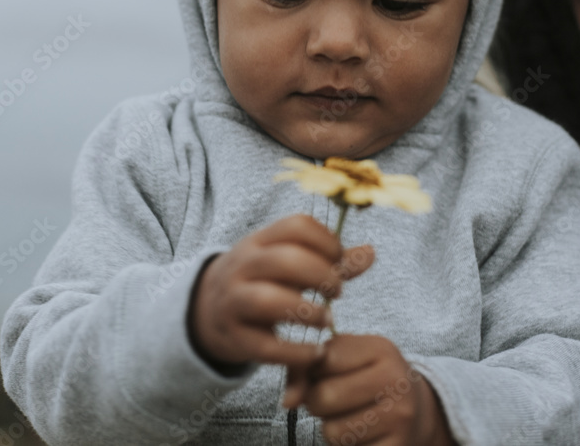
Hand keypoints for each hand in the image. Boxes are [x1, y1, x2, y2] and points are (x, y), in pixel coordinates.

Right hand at [188, 214, 374, 369]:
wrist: (208, 311)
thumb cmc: (261, 281)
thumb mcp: (285, 262)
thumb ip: (329, 260)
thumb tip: (371, 252)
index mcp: (259, 241)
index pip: (296, 226)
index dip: (328, 242)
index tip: (339, 260)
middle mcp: (243, 266)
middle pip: (285, 260)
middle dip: (321, 275)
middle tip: (338, 291)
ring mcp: (234, 301)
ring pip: (267, 300)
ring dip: (306, 311)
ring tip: (326, 320)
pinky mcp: (235, 337)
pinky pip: (266, 347)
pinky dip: (296, 352)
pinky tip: (316, 353)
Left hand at [285, 334, 453, 445]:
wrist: (417, 409)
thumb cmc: (368, 378)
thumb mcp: (346, 358)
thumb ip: (307, 368)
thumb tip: (287, 400)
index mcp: (381, 349)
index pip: (324, 358)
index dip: (313, 370)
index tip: (324, 373)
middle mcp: (395, 380)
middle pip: (325, 396)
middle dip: (317, 402)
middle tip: (332, 400)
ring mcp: (400, 417)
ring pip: (333, 431)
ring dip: (331, 427)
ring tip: (348, 416)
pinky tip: (362, 433)